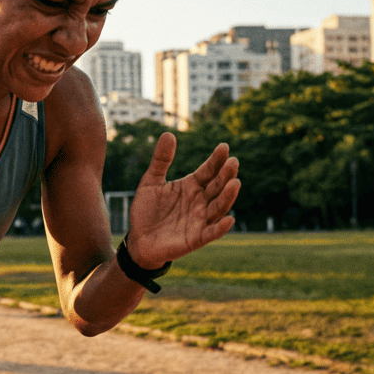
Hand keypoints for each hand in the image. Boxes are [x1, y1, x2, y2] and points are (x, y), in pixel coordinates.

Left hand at [126, 132, 239, 268]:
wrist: (138, 239)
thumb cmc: (147, 210)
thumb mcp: (151, 182)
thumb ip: (161, 160)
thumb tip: (168, 133)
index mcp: (192, 186)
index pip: (208, 171)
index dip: (216, 160)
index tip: (224, 147)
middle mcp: (200, 201)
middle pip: (217, 186)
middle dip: (226, 175)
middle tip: (233, 162)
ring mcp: (200, 220)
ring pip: (218, 207)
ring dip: (228, 196)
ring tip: (234, 183)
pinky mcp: (196, 238)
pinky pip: (211, 233)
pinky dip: (220, 228)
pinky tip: (229, 220)